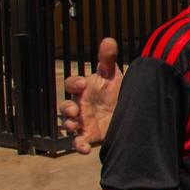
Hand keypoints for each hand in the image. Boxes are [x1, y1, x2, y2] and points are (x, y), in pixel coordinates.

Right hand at [58, 37, 121, 153]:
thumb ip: (108, 59)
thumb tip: (108, 39)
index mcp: (84, 89)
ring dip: (69, 125)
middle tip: (75, 109)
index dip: (74, 83)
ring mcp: (83, 121)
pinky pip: (79, 142)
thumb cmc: (113, 90)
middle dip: (67, 108)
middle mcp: (80, 105)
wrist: (124, 108)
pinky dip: (78, 146)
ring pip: (68, 124)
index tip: (83, 83)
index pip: (72, 84)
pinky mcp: (89, 135)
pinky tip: (84, 149)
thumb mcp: (112, 74)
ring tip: (75, 125)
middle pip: (65, 107)